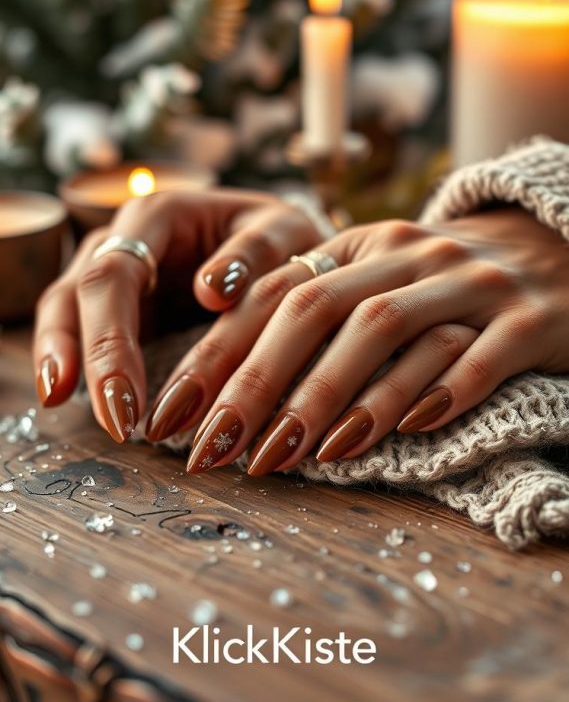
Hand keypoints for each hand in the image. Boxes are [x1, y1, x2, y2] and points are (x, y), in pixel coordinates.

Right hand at [33, 189, 323, 441]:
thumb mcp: (286, 232)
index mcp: (160, 215)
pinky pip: (79, 329)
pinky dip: (69, 361)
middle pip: (81, 293)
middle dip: (90, 359)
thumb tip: (209, 289)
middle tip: (115, 423)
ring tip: (56, 401)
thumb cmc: (285, 238)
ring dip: (60, 358)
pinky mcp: (118, 303)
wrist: (285, 243)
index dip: (110, 337)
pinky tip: (62, 397)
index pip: (116, 273)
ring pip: (64, 306)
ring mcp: (114, 270)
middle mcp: (124, 236)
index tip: (127, 398)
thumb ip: (255, 252)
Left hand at [181, 207, 568, 474]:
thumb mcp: (378, 276)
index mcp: (361, 244)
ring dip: (327, 396)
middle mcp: (408, 254)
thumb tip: (226, 379)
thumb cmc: (445, 284)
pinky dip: (438, 392)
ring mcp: (469, 283)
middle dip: (255, 382)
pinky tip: (404, 432)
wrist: (557, 249)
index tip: (171, 414)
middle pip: (316, 309)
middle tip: (211, 451)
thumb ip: (316, 308)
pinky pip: (478, 356)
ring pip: (387, 330)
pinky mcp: (527, 320)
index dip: (217, 353)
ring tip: (282, 457)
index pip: (273, 292)